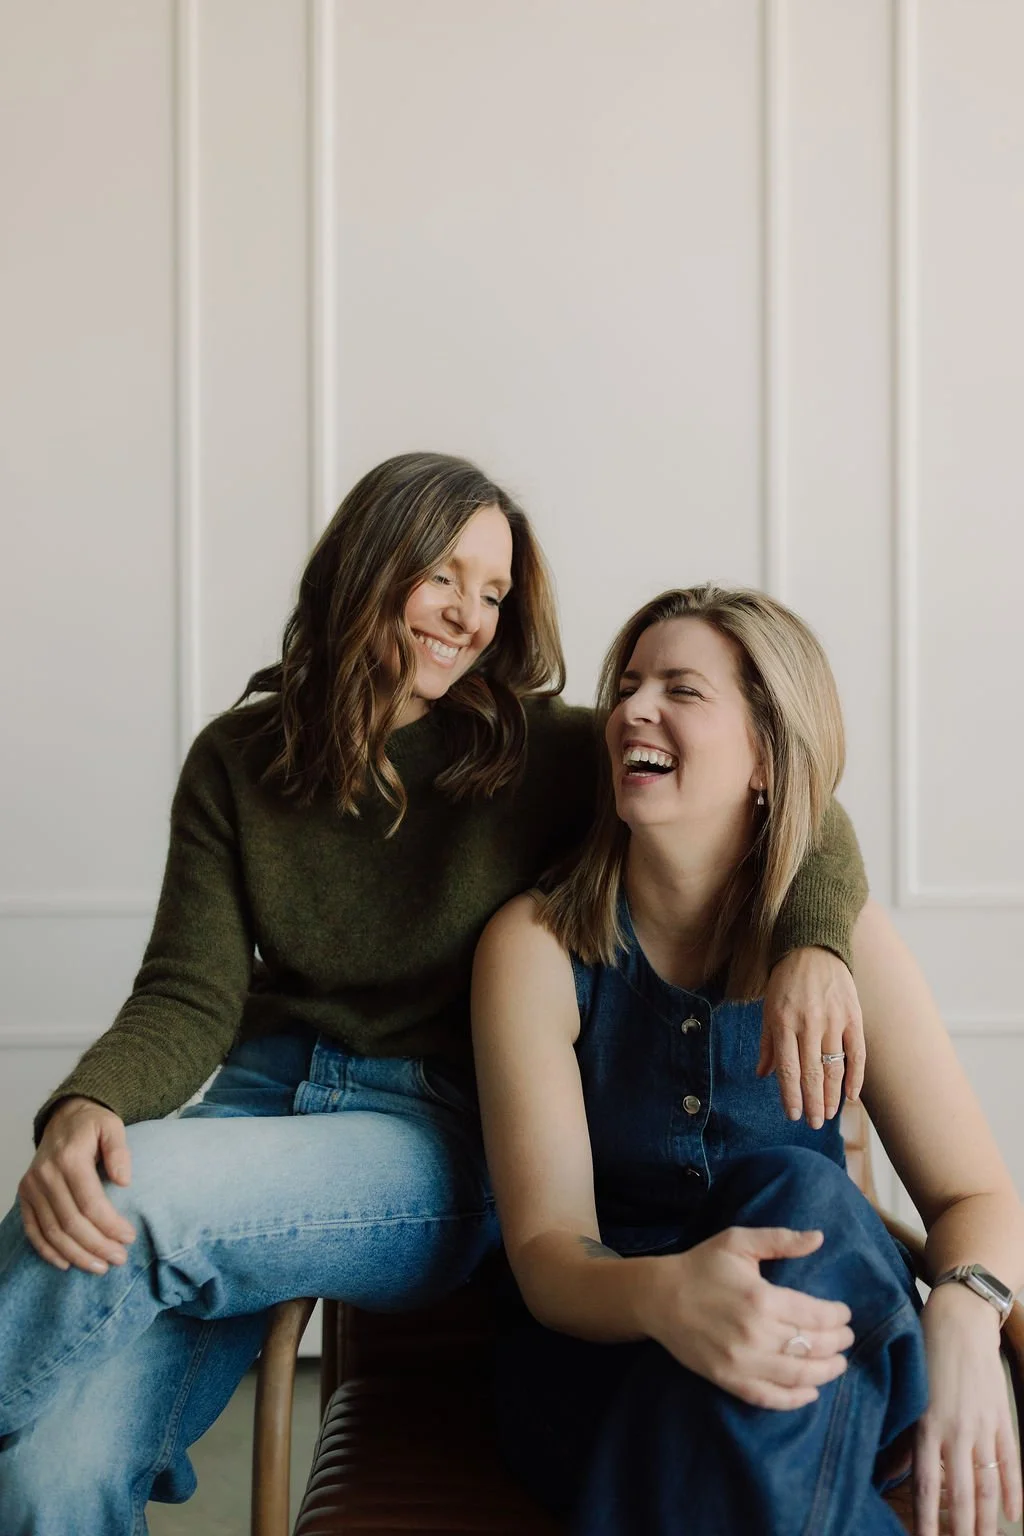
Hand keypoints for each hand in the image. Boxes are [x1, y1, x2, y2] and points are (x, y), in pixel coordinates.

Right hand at [18, 1096, 135, 1272]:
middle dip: (97, 1246)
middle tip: (119, 1259)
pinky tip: (66, 1263)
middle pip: (71, 1223)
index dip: (110, 1225)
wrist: (63, 1117)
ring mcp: (32, 1187)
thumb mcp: (113, 1126)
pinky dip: (47, 1251)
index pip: (90, 1203)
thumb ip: (119, 1150)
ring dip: (76, 1254)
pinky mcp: (25, 1195)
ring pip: (52, 1232)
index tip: (130, 1238)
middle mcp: (46, 1175)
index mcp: (69, 1159)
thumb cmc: (92, 1125)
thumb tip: (124, 1181)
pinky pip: (33, 1230)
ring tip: (100, 1267)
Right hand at [639, 1225, 852, 1409]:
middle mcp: (756, 1334)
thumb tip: (819, 1237)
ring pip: (798, 1375)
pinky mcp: (729, 1380)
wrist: (658, 1297)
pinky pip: (770, 1398)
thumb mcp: (738, 1242)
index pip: (816, 1315)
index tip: (845, 1314)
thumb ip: (780, 1240)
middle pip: (812, 1346)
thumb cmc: (701, 1265)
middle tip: (847, 1338)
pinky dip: (795, 1400)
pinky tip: (811, 1393)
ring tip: (838, 1364)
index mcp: (761, 1298)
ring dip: (826, 1372)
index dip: (837, 1317)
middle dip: (837, 1343)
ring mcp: (742, 1362)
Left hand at [759, 947, 864, 1126]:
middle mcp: (808, 1023)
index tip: (794, 1115)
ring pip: (834, 1067)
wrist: (813, 948)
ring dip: (832, 1095)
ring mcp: (833, 1020)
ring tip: (829, 1115)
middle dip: (813, 1102)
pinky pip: (856, 1053)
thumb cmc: (786, 981)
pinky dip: (855, 1077)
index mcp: (783, 1022)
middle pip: (812, 1072)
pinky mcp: (853, 1016)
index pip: (787, 1068)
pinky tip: (851, 1096)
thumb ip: (768, 1043)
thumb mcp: (768, 1008)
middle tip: (814, 1124)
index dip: (791, 1095)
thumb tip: (763, 1075)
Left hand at [913, 1285, 1021, 1535]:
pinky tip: (1013, 1516)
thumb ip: (902, 1435)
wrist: (961, 1319)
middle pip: (962, 1494)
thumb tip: (889, 1472)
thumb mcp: (906, 1391)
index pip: (926, 1484)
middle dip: (962, 1530)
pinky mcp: (1002, 1418)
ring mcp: (983, 1427)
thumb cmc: (924, 1350)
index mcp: (927, 1425)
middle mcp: (957, 1431)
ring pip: (988, 1485)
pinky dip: (1014, 1491)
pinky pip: (1010, 1462)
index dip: (927, 1519)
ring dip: (988, 1520)